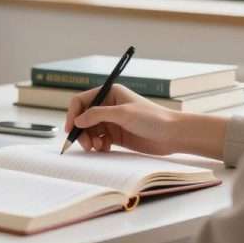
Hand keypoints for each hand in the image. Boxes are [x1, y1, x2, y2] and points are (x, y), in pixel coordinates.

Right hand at [63, 84, 183, 155]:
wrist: (172, 135)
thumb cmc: (152, 118)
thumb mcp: (123, 113)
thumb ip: (97, 115)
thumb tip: (77, 120)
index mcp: (110, 93)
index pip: (82, 101)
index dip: (73, 114)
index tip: (71, 129)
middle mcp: (109, 106)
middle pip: (84, 118)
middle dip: (81, 131)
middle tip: (86, 144)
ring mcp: (112, 121)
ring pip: (90, 130)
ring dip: (89, 140)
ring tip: (97, 147)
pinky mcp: (116, 135)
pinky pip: (99, 140)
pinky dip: (98, 145)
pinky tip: (105, 148)